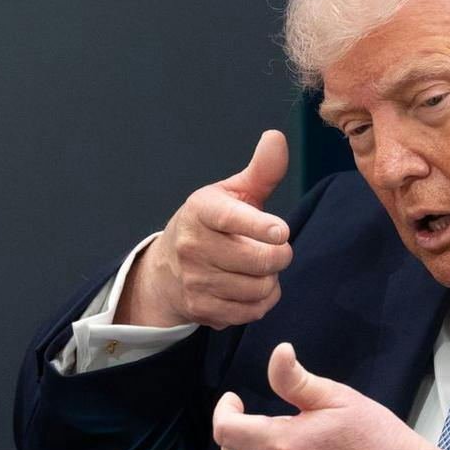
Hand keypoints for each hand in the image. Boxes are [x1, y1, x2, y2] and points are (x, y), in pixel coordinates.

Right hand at [117, 130, 292, 328]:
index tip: (281, 232)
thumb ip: (260, 171)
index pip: (231, 218)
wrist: (168, 269)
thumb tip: (276, 138)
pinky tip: (254, 287)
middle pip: (258, 260)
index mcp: (202, 210)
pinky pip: (251, 312)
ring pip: (258, 288)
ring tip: (262, 268)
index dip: (259, 226)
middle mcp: (193, 246)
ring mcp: (195, 280)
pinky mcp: (202, 309)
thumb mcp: (231, 194)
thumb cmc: (211, 224)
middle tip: (278, 248)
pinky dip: (262, 302)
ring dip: (271, 280)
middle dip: (280, 255)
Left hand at [212, 343, 449, 449]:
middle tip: (267, 419)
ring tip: (292, 444)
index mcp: (283, 445)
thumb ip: (296, 380)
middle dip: (239, 432)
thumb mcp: (338, 398)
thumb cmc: (376, 438)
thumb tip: (278, 353)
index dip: (224, 410)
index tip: (235, 401)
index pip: (225, 430)